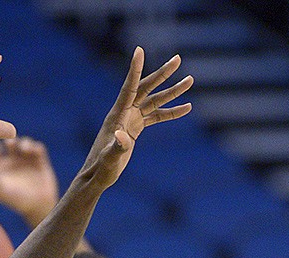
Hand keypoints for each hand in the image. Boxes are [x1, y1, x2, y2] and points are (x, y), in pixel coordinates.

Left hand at [0, 136, 58, 227]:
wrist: (37, 206)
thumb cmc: (15, 201)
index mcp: (1, 167)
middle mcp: (13, 161)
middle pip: (9, 141)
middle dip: (9, 137)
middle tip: (9, 141)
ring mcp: (27, 160)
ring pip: (24, 142)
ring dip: (23, 143)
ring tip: (23, 150)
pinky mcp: (40, 160)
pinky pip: (38, 147)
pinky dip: (35, 147)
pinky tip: (33, 152)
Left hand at [81, 47, 192, 192]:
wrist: (98, 176)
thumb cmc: (101, 168)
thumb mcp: (110, 158)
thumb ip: (117, 147)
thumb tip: (122, 136)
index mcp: (117, 115)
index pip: (129, 88)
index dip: (135, 70)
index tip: (140, 50)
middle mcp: (125, 113)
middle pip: (146, 88)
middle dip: (162, 74)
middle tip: (178, 59)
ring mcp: (131, 120)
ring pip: (155, 101)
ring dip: (172, 92)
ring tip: (190, 81)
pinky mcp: (136, 129)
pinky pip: (156, 116)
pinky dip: (170, 112)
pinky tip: (186, 108)